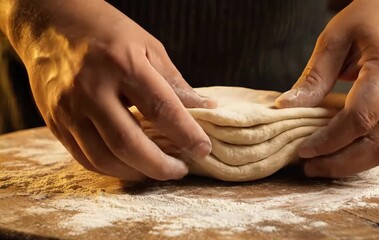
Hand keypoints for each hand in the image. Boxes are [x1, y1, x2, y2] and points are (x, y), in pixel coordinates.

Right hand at [5, 0, 215, 180]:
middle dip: (161, 166)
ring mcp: (68, 108)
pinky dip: (112, 168)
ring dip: (137, 173)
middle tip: (180, 170)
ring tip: (158, 169)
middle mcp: (91, 89)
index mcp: (121, 63)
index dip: (187, 135)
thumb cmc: (106, 31)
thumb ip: (174, 82)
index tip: (204, 150)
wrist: (49, 22)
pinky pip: (84, 157)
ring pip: (104, 158)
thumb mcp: (147, 46)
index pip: (161, 109)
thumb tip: (204, 109)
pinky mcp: (54, 121)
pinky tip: (130, 164)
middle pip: (128, 144)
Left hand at [275, 0, 378, 176]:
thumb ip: (314, 76)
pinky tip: (337, 152)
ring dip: (352, 163)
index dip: (329, 140)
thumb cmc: (369, 16)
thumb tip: (286, 106)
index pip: (359, 118)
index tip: (302, 150)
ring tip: (319, 165)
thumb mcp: (334, 39)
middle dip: (341, 163)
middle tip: (309, 168)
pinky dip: (362, 152)